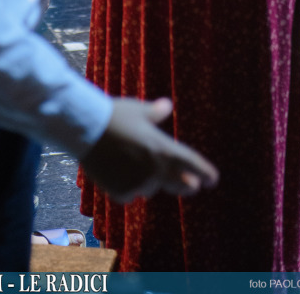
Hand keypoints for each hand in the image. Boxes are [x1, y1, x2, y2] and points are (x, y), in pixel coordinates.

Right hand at [80, 97, 217, 202]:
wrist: (85, 129)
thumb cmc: (113, 115)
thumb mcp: (136, 110)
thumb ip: (155, 112)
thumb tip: (167, 105)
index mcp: (162, 148)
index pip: (192, 163)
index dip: (205, 172)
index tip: (213, 179)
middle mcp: (155, 169)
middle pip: (182, 184)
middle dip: (188, 184)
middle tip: (192, 185)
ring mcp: (139, 183)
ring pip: (151, 187)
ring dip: (150, 181)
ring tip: (133, 164)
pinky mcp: (122, 192)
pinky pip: (130, 193)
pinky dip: (127, 186)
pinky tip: (115, 172)